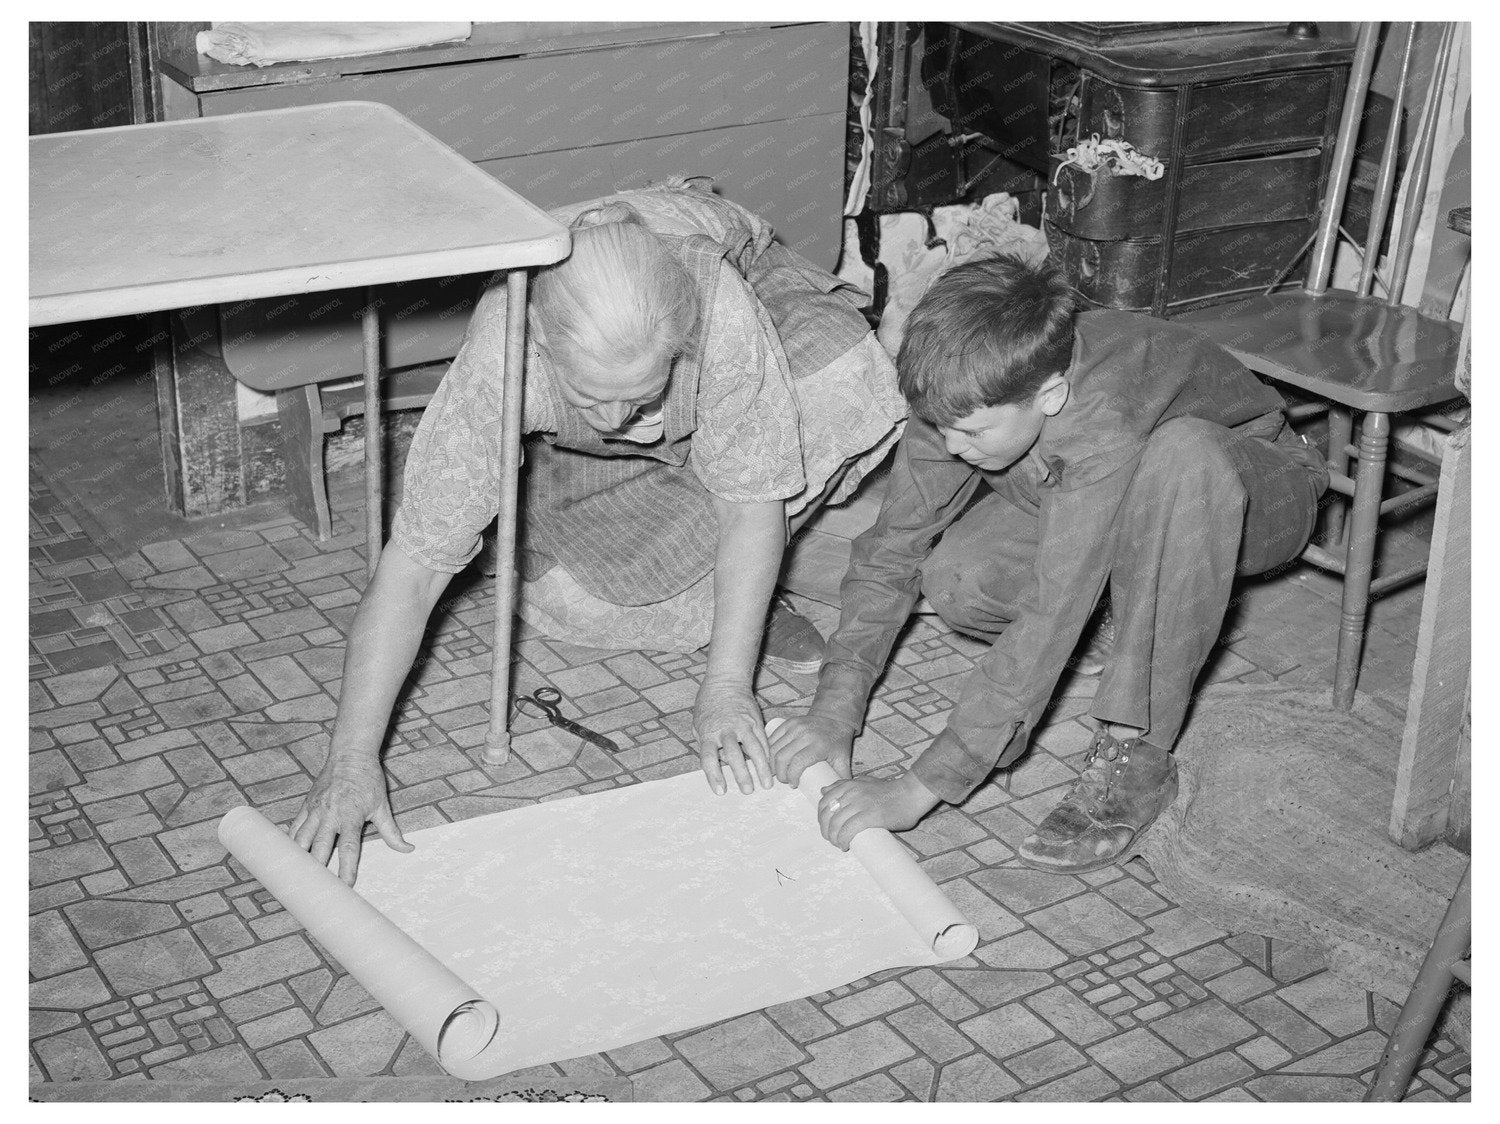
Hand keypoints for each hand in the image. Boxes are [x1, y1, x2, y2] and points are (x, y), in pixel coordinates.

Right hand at [290, 754, 412, 885]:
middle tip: (315, 889)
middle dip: (318, 869)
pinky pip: (294, 828)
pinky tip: (288, 858)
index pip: (348, 847)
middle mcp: (330, 814)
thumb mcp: (382, 805)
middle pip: (320, 847)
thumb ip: (392, 832)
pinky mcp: (306, 806)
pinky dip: (290, 844)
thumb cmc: (368, 780)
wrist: (350, 754)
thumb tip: (408, 849)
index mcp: (351, 815)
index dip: (347, 868)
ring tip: (297, 878)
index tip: (346, 886)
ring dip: (299, 859)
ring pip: (301, 839)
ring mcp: (315, 810)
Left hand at [693, 680, 771, 795]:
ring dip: (761, 768)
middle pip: (734, 756)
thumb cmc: (708, 705)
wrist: (725, 681)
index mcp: (708, 733)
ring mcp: (742, 725)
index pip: (709, 759)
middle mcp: (725, 730)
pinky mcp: (755, 720)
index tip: (721, 791)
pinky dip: (767, 754)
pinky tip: (771, 766)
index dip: (714, 776)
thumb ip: (706, 744)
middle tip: (748, 791)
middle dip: (742, 775)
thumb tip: (720, 763)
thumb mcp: (698, 723)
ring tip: (767, 783)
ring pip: (754, 749)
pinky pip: (763, 740)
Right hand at [768, 714, 854, 786]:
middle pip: (782, 756)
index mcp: (819, 745)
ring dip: (772, 763)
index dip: (791, 776)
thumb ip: (840, 780)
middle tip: (784, 780)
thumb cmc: (838, 743)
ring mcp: (795, 726)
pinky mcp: (788, 722)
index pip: (798, 763)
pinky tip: (772, 760)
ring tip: (778, 772)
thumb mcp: (843, 761)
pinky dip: (769, 751)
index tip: (794, 784)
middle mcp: (806, 734)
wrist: (835, 719)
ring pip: (774, 748)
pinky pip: (772, 738)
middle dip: (780, 773)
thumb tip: (832, 797)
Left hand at [816, 771, 941, 849]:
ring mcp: (860, 804)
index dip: (821, 818)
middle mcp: (852, 793)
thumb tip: (823, 789)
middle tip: (831, 839)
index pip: (824, 802)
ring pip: (836, 824)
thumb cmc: (889, 790)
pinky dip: (843, 840)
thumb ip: (844, 784)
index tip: (826, 827)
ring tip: (839, 844)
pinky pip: (848, 830)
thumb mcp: (863, 782)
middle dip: (826, 830)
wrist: (910, 794)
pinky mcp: (870, 816)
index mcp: (849, 785)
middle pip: (827, 815)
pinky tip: (845, 846)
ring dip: (834, 838)